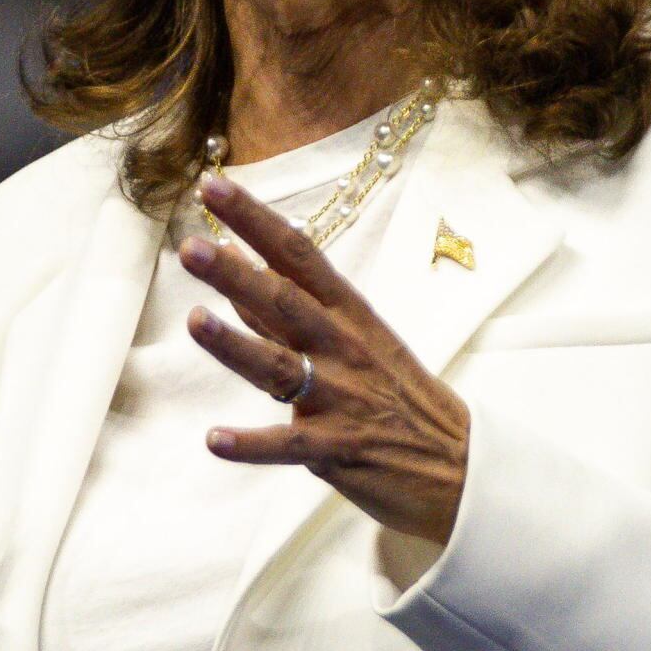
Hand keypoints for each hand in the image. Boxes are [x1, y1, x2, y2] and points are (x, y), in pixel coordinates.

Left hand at [179, 172, 471, 550]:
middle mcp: (344, 347)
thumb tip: (234, 269)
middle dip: (237, 274)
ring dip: (237, 344)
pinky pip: (289, 445)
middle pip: (286, 302)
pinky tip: (216, 440)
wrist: (460, 464)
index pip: (298, 254)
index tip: (214, 185)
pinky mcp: (339, 448)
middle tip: (190, 247)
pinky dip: (253, 444)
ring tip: (195, 321)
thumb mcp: (355, 339)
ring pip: (282, 366)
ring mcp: (342, 397)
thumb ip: (289, 309)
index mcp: (349, 313)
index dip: (255, 220)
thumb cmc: (399, 395)